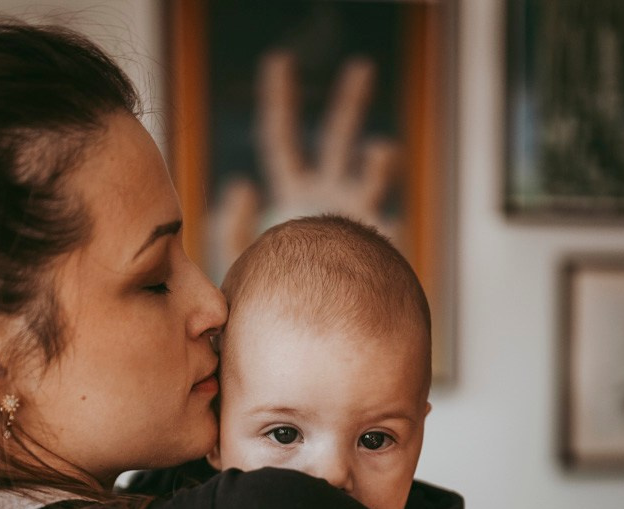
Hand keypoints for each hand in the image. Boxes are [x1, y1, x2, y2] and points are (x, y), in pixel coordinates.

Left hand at [208, 51, 402, 279]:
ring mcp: (357, 217)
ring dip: (377, 164)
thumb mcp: (239, 259)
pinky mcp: (378, 249)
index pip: (281, 140)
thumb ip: (230, 226)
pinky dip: (392, 229)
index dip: (279, 101)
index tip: (279, 61)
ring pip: (373, 176)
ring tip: (379, 152)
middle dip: (350, 103)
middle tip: (362, 68)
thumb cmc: (269, 299)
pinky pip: (390, 233)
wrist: (304, 333)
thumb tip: (240, 183)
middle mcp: (328, 195)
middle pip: (338, 139)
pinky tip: (393, 228)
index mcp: (292, 191)